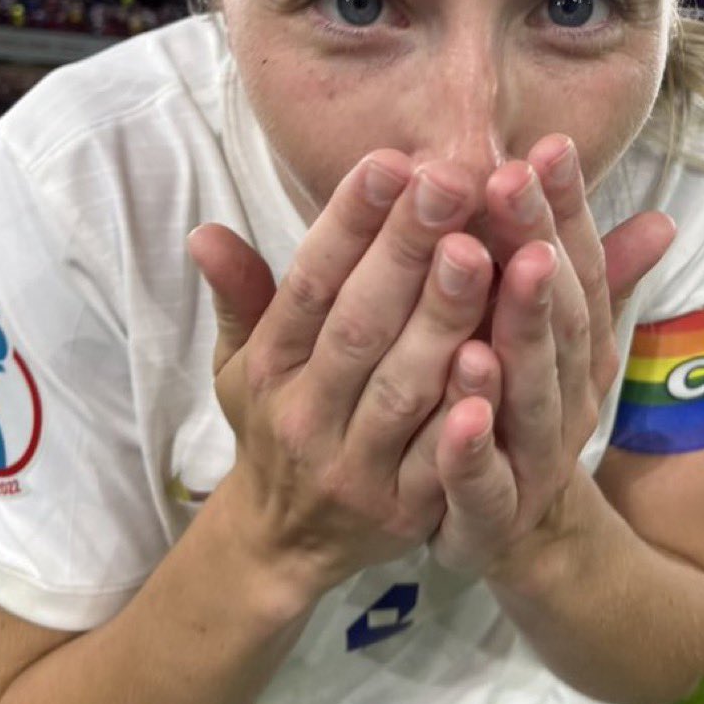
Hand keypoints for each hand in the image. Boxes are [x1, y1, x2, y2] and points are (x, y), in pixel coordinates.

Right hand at [188, 151, 502, 597]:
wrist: (284, 541)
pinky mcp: (404, 513)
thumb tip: (204, 231)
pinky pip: (438, 462)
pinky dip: (466, 415)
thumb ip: (239, 295)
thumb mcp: (242, 362)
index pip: (309, 284)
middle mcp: (305, 413)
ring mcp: (355, 467)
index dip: (348, 222)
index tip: (390, 161)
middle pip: (359, 325)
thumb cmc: (275, 422)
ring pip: (403, 386)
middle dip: (405, 250)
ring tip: (483, 250)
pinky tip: (499, 359)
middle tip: (450, 181)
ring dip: (442, 318)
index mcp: (270, 365)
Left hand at [427, 135, 675, 572]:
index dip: (566, 208)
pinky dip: (472, 451)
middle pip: (558, 317)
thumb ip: (598, 282)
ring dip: (521, 329)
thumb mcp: (568, 348)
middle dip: (537, 243)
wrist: (530, 540)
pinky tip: (457, 412)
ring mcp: (535, 459)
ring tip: (508, 268)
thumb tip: (663, 218)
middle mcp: (569, 397)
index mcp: (580, 351)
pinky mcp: (492, 518)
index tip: (547, 145)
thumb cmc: (529, 414)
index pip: (578, 268)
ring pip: (531, 392)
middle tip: (512, 179)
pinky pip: (483, 485)